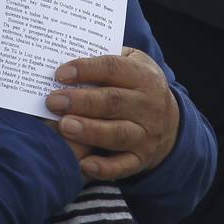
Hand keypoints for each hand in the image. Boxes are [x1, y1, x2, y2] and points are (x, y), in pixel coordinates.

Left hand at [45, 47, 179, 180]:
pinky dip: (104, 168)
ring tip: (64, 126)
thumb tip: (65, 56)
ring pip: (118, 134)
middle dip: (81, 101)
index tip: (60, 74)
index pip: (113, 68)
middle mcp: (148, 105)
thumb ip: (106, 59)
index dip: (86, 69)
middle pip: (113, 102)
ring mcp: (146, 134)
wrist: (171, 122)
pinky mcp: (141, 159)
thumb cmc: (137, 86)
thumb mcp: (132, 63)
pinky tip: (84, 164)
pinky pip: (123, 166)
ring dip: (90, 131)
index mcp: (144, 76)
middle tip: (53, 101)